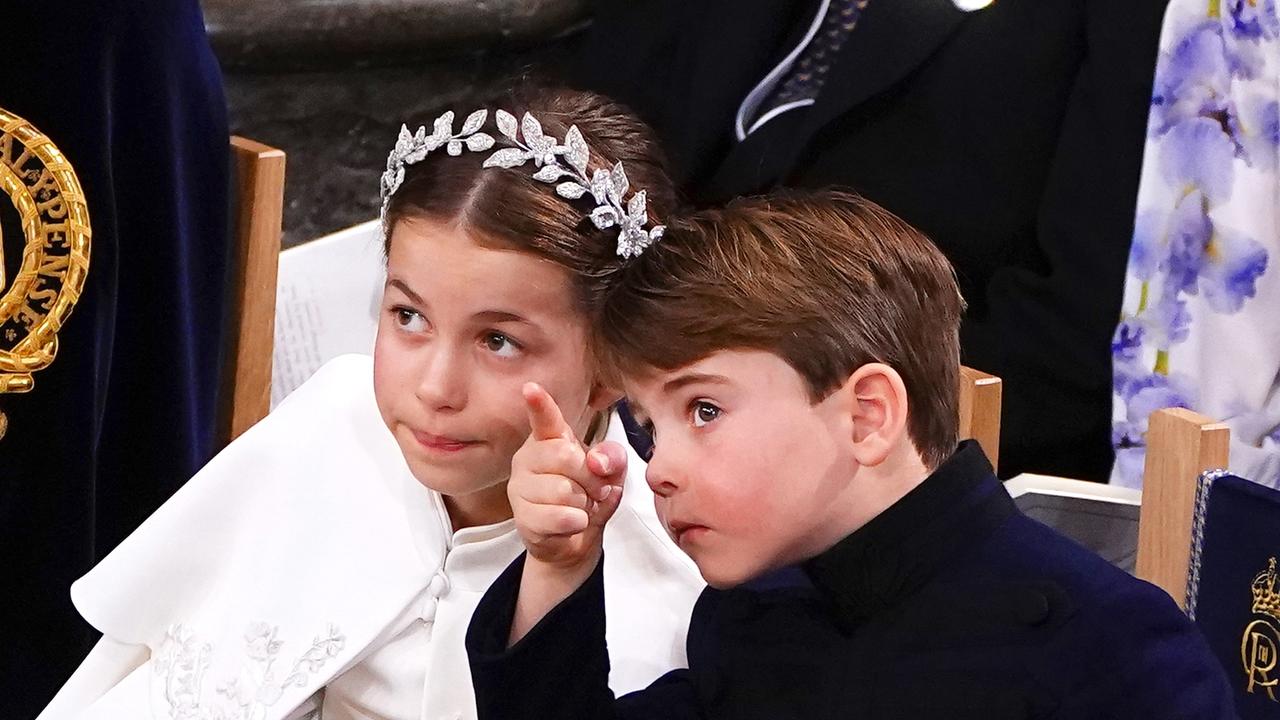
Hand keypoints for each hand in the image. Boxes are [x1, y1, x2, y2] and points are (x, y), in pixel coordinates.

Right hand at [509, 382, 627, 572]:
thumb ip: (612, 458)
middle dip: (591, 478)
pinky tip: (573, 522)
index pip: (544, 419)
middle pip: (566, 457)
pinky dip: (577, 522)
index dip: (539, 404)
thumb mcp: (610, 473)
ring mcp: (520, 487)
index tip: (531, 388)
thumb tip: (597, 462)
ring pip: (564, 491)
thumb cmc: (588, 496)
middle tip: (595, 490)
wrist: (574, 540)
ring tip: (579, 507)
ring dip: (584, 504)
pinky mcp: (522, 517)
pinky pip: (559, 517)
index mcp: (549, 439)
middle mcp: (528, 458)